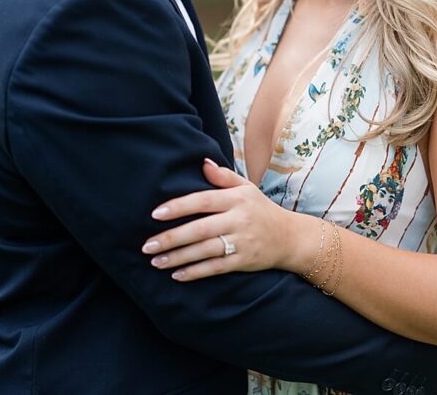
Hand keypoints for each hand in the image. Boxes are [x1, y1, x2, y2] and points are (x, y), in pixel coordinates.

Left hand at [142, 159, 306, 280]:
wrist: (289, 237)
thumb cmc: (261, 210)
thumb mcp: (247, 188)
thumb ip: (223, 177)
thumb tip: (202, 162)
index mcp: (237, 199)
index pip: (203, 200)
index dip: (179, 207)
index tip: (155, 214)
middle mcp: (239, 219)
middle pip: (200, 229)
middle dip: (172, 238)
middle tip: (147, 245)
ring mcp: (242, 241)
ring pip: (205, 250)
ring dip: (178, 258)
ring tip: (155, 261)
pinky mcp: (244, 261)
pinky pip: (216, 267)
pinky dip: (195, 272)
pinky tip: (177, 274)